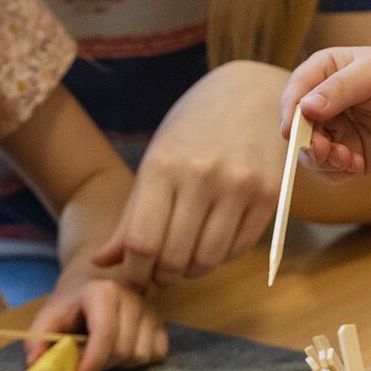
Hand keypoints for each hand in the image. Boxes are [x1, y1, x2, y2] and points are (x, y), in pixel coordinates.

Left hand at [28, 276, 167, 370]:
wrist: (91, 284)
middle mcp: (131, 296)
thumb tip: (36, 367)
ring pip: (140, 356)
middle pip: (123, 350)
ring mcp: (149, 310)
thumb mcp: (47, 318)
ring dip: (119, 364)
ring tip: (102, 355)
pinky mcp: (160, 323)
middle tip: (85, 363)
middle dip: (102, 364)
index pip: (105, 333)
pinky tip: (120, 353)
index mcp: (102, 291)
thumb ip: (37, 341)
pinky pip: (156, 354)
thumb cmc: (70, 305)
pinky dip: (137, 362)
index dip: (93, 361)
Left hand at [91, 61, 285, 286]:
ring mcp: (239, 186)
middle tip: (160, 274)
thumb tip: (101, 262)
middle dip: (162, 276)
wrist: (252, 94)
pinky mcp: (269, 196)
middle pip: (174, 257)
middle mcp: (202, 175)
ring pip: (207, 260)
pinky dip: (220, 257)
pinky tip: (212, 244)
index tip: (135, 276)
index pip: (141, 242)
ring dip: (192, 271)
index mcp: (163, 165)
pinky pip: (238, 249)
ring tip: (185, 262)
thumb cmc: (194, 130)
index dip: (134, 271)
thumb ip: (131, 216)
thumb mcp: (156, 162)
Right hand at [284, 46, 370, 177]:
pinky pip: (330, 170)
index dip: (290, 111)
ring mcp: (334, 131)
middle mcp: (322, 104)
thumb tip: (306, 108)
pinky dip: (338, 172)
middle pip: (297, 127)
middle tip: (324, 149)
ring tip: (346, 158)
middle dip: (307, 141)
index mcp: (323, 73)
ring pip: (310, 152)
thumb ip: (339, 89)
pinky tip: (356, 164)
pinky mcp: (347, 154)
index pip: (296, 92)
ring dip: (323, 160)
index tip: (291, 130)